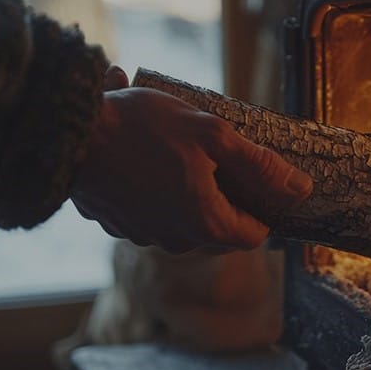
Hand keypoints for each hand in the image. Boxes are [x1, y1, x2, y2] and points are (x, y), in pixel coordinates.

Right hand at [70, 67, 312, 253]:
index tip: (261, 178)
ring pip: (186, 219)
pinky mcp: (119, 224)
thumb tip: (301, 190)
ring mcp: (144, 235)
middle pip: (220, 228)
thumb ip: (260, 165)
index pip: (254, 234)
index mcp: (205, 223)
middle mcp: (176, 241)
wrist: (69, 133)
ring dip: (192, 190)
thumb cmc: (143, 129)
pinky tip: (151, 157)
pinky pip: (154, 212)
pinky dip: (160, 191)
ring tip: (181, 148)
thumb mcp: (213, 135)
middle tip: (221, 156)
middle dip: (227, 195)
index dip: (265, 208)